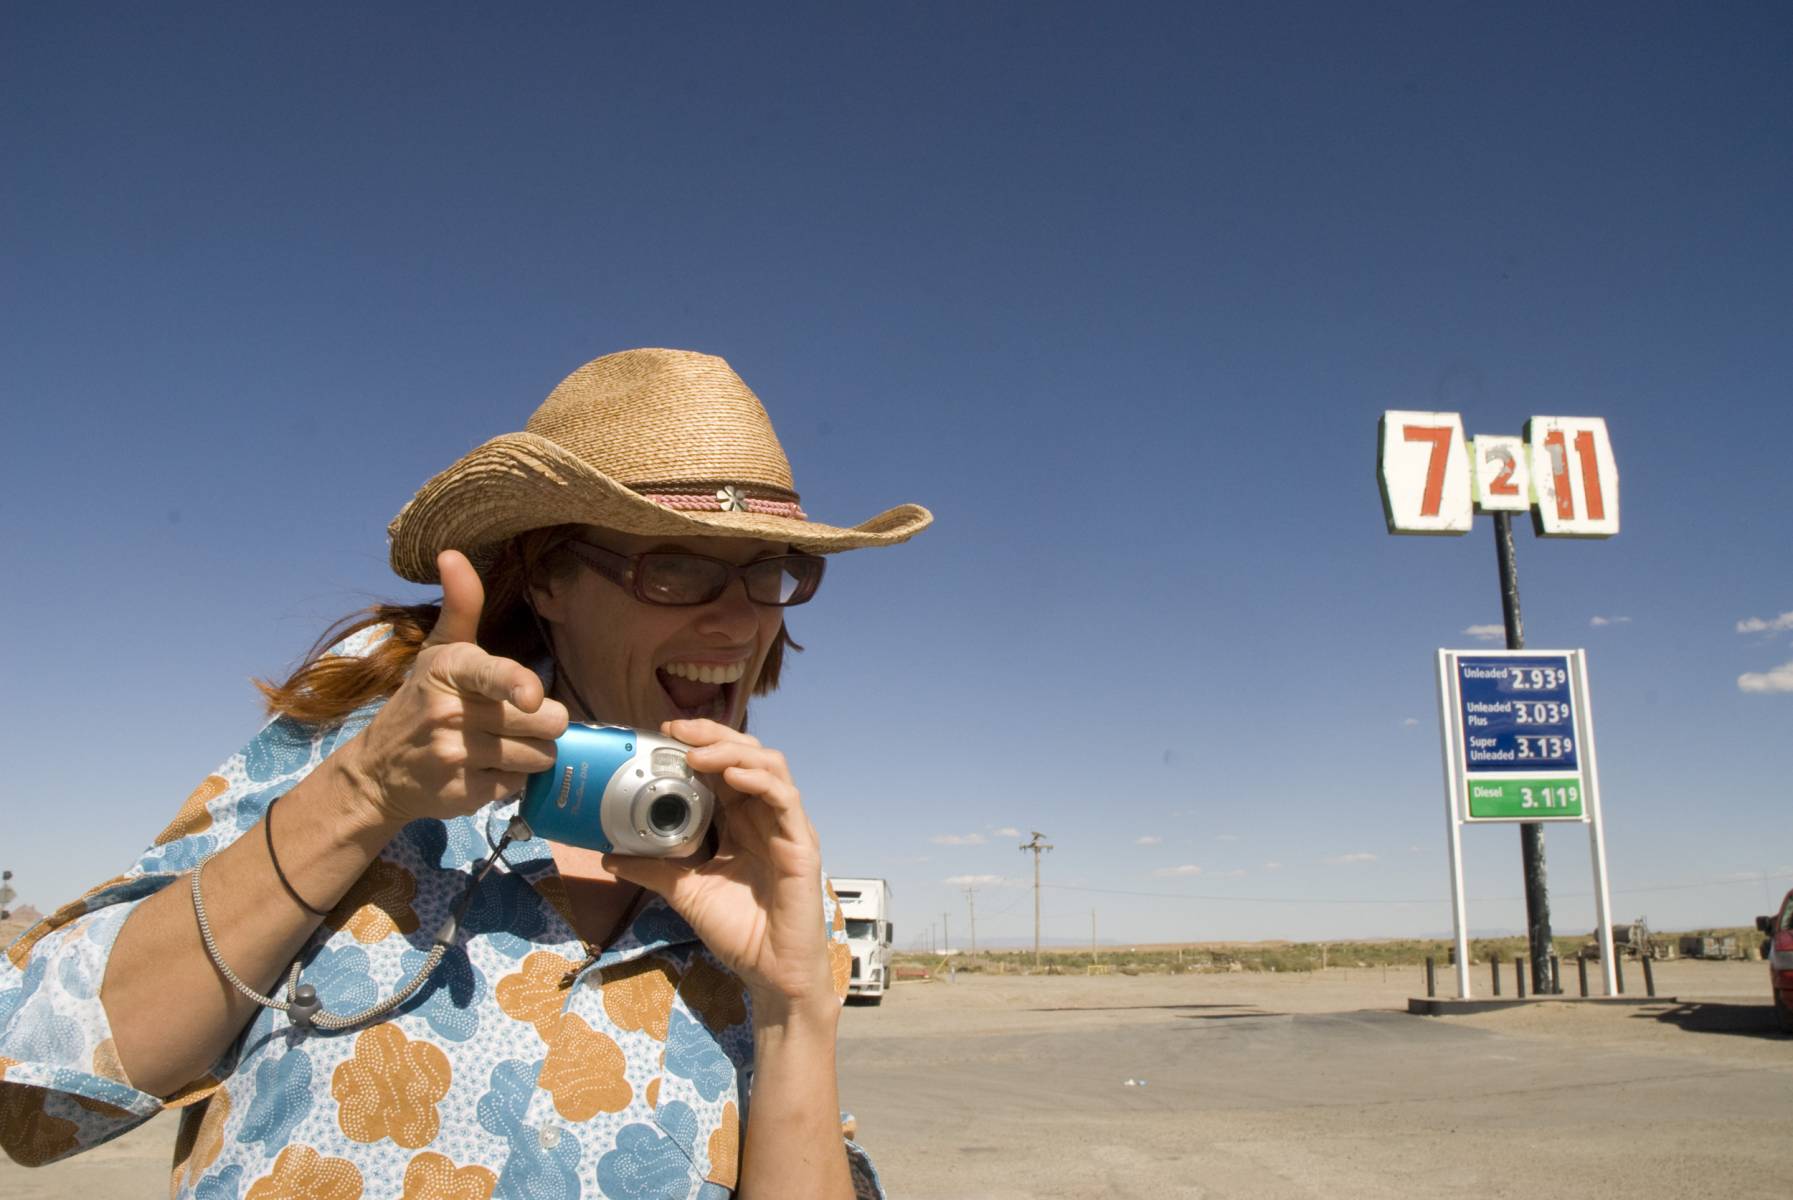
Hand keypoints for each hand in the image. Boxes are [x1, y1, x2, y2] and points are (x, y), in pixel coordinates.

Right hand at [341, 550, 568, 826]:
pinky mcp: (462, 794)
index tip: (530, 695)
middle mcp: (449, 712)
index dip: (517, 684)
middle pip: (543, 720)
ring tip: (501, 745)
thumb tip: (452, 553)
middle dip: (543, 723)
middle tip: (518, 720)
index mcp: (449, 669)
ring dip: (531, 753)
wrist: (378, 769)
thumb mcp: (438, 651)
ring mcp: (454, 756)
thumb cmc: (421, 701)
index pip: (491, 674)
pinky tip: (484, 769)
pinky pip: (517, 785)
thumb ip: (460, 605)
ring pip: (537, 756)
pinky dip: (510, 780)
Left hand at [602, 719, 835, 1019]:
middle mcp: (765, 816)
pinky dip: (759, 781)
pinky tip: (732, 776)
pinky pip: (785, 799)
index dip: (699, 742)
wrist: (770, 973)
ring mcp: (786, 827)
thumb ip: (653, 869)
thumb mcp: (685, 892)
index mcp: (741, 822)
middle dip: (713, 735)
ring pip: (769, 766)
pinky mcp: (801, 844)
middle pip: (747, 754)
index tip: (664, 734)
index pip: (724, 766)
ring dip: (733, 751)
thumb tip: (609, 855)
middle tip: (677, 731)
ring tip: (698, 753)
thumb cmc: (739, 932)